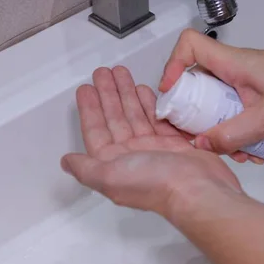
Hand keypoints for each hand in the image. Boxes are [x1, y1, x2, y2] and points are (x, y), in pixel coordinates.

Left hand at [61, 66, 242, 217]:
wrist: (197, 190)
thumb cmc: (154, 184)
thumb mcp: (109, 177)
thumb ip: (85, 168)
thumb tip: (66, 162)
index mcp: (113, 164)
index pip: (96, 130)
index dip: (89, 109)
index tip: (85, 88)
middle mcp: (130, 156)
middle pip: (114, 119)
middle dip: (108, 95)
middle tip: (103, 73)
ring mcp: (152, 149)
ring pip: (135, 115)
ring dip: (127, 94)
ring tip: (121, 74)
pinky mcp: (174, 145)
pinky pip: (157, 119)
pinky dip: (150, 104)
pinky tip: (144, 90)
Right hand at [159, 29, 263, 158]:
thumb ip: (233, 135)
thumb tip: (203, 144)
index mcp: (233, 63)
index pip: (190, 45)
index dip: (173, 65)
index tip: (171, 91)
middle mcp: (233, 67)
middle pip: (194, 80)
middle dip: (193, 112)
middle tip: (197, 132)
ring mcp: (239, 80)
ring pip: (211, 99)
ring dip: (214, 126)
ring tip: (230, 147)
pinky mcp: (247, 92)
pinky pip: (227, 108)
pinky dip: (231, 128)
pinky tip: (246, 146)